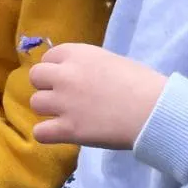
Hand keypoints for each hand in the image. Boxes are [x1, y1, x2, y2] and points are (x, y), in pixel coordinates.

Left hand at [29, 44, 167, 149]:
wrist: (152, 109)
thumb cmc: (141, 82)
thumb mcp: (110, 60)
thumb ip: (88, 65)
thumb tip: (80, 76)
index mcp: (77, 53)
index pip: (49, 56)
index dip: (57, 68)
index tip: (69, 78)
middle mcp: (64, 75)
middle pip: (36, 77)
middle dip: (47, 86)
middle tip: (64, 96)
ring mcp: (63, 102)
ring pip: (36, 103)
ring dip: (49, 109)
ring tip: (67, 115)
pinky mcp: (68, 129)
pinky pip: (40, 132)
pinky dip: (48, 133)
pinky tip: (61, 132)